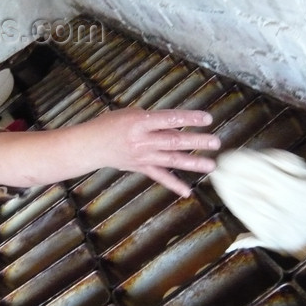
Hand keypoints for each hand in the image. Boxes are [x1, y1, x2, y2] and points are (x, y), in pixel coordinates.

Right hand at [0, 107, 219, 197]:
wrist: (89, 145)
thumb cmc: (109, 124)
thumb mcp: (130, 114)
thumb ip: (153, 120)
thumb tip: (176, 126)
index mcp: (139, 122)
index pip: (168, 119)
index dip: (188, 119)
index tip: (207, 118)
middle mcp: (142, 140)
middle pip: (173, 141)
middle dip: (195, 142)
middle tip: (216, 142)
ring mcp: (142, 156)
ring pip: (170, 160)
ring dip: (191, 163)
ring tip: (211, 165)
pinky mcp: (140, 168)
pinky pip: (159, 177)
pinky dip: (173, 185)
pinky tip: (188, 192)